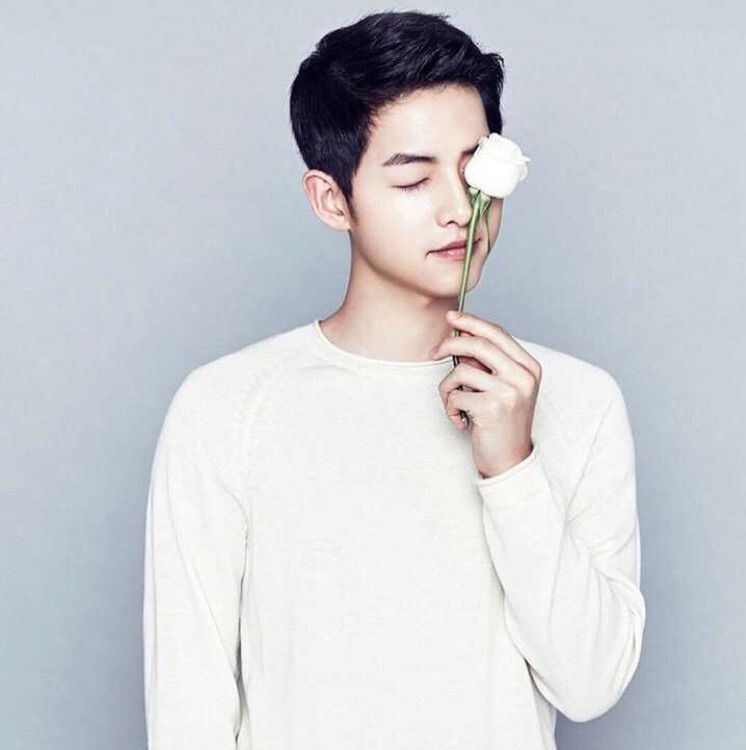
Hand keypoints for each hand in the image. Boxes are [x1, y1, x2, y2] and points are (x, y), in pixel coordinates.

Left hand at [431, 310, 541, 479]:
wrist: (511, 461)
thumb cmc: (502, 423)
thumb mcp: (503, 388)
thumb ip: (487, 364)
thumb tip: (458, 337)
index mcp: (529, 367)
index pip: (497, 333)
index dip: (472, 322)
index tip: (452, 318)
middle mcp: (523, 376)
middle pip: (479, 344)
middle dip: (450, 344)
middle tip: (433, 352)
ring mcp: (510, 392)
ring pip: (461, 370)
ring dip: (447, 387)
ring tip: (454, 404)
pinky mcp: (492, 408)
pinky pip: (455, 395)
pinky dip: (449, 408)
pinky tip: (460, 421)